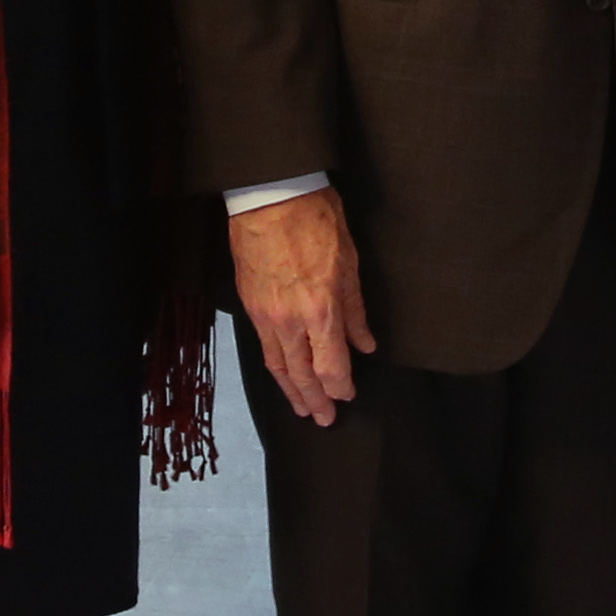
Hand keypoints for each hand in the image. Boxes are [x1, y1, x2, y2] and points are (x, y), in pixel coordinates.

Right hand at [231, 188, 374, 425]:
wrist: (270, 195)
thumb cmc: (315, 220)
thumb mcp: (349, 262)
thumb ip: (355, 309)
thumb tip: (365, 343)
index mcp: (320, 310)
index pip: (331, 366)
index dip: (341, 386)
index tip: (349, 395)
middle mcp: (290, 321)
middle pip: (302, 374)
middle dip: (315, 400)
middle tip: (324, 420)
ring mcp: (265, 315)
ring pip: (279, 366)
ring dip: (292, 391)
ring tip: (302, 409)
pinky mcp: (250, 305)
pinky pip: (263, 347)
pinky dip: (275, 368)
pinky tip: (282, 375)